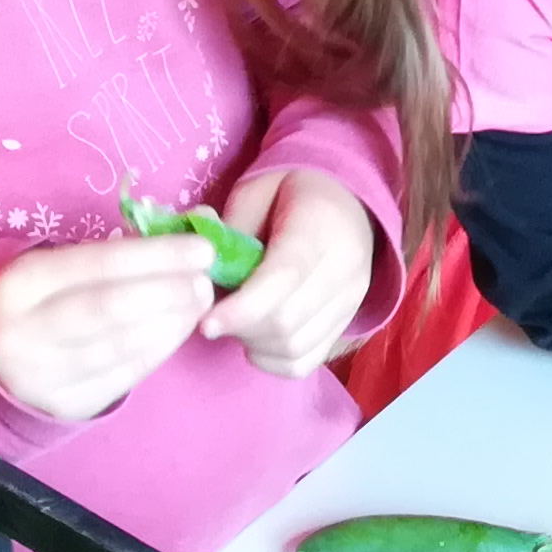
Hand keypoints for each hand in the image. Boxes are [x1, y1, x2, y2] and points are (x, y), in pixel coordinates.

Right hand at [0, 234, 215, 421]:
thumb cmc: (42, 296)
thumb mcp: (56, 265)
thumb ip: (115, 250)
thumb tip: (190, 230)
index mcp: (20, 284)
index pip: (99, 264)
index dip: (157, 256)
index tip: (202, 248)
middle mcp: (23, 333)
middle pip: (109, 308)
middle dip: (167, 292)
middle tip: (206, 281)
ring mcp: (41, 375)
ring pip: (119, 346)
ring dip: (171, 322)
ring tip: (200, 301)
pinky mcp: (63, 405)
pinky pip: (122, 377)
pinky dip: (158, 350)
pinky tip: (179, 329)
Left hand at [200, 166, 376, 376]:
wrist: (344, 198)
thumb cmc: (291, 192)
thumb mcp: (256, 191)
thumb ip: (229, 228)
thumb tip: (199, 265)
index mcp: (321, 224)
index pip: (285, 278)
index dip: (243, 307)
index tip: (205, 322)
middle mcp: (346, 266)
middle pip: (288, 321)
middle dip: (241, 327)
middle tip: (214, 315)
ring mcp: (352, 298)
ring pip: (295, 346)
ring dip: (254, 345)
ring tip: (238, 321)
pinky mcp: (347, 321)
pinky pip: (306, 361)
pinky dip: (273, 361)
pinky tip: (257, 340)